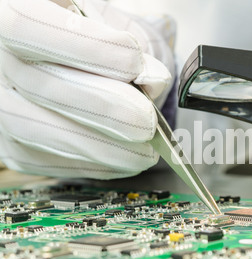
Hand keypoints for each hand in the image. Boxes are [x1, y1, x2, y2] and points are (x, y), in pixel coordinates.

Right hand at [0, 0, 174, 178]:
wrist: (90, 66)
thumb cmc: (103, 40)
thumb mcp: (118, 25)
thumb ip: (134, 43)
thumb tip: (152, 80)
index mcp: (16, 15)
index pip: (30, 26)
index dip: (84, 47)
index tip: (134, 62)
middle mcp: (0, 62)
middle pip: (37, 86)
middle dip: (102, 108)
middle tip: (146, 121)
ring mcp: (4, 104)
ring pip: (36, 129)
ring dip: (99, 145)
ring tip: (145, 150)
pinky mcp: (14, 144)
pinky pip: (46, 160)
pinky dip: (92, 164)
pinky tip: (126, 159)